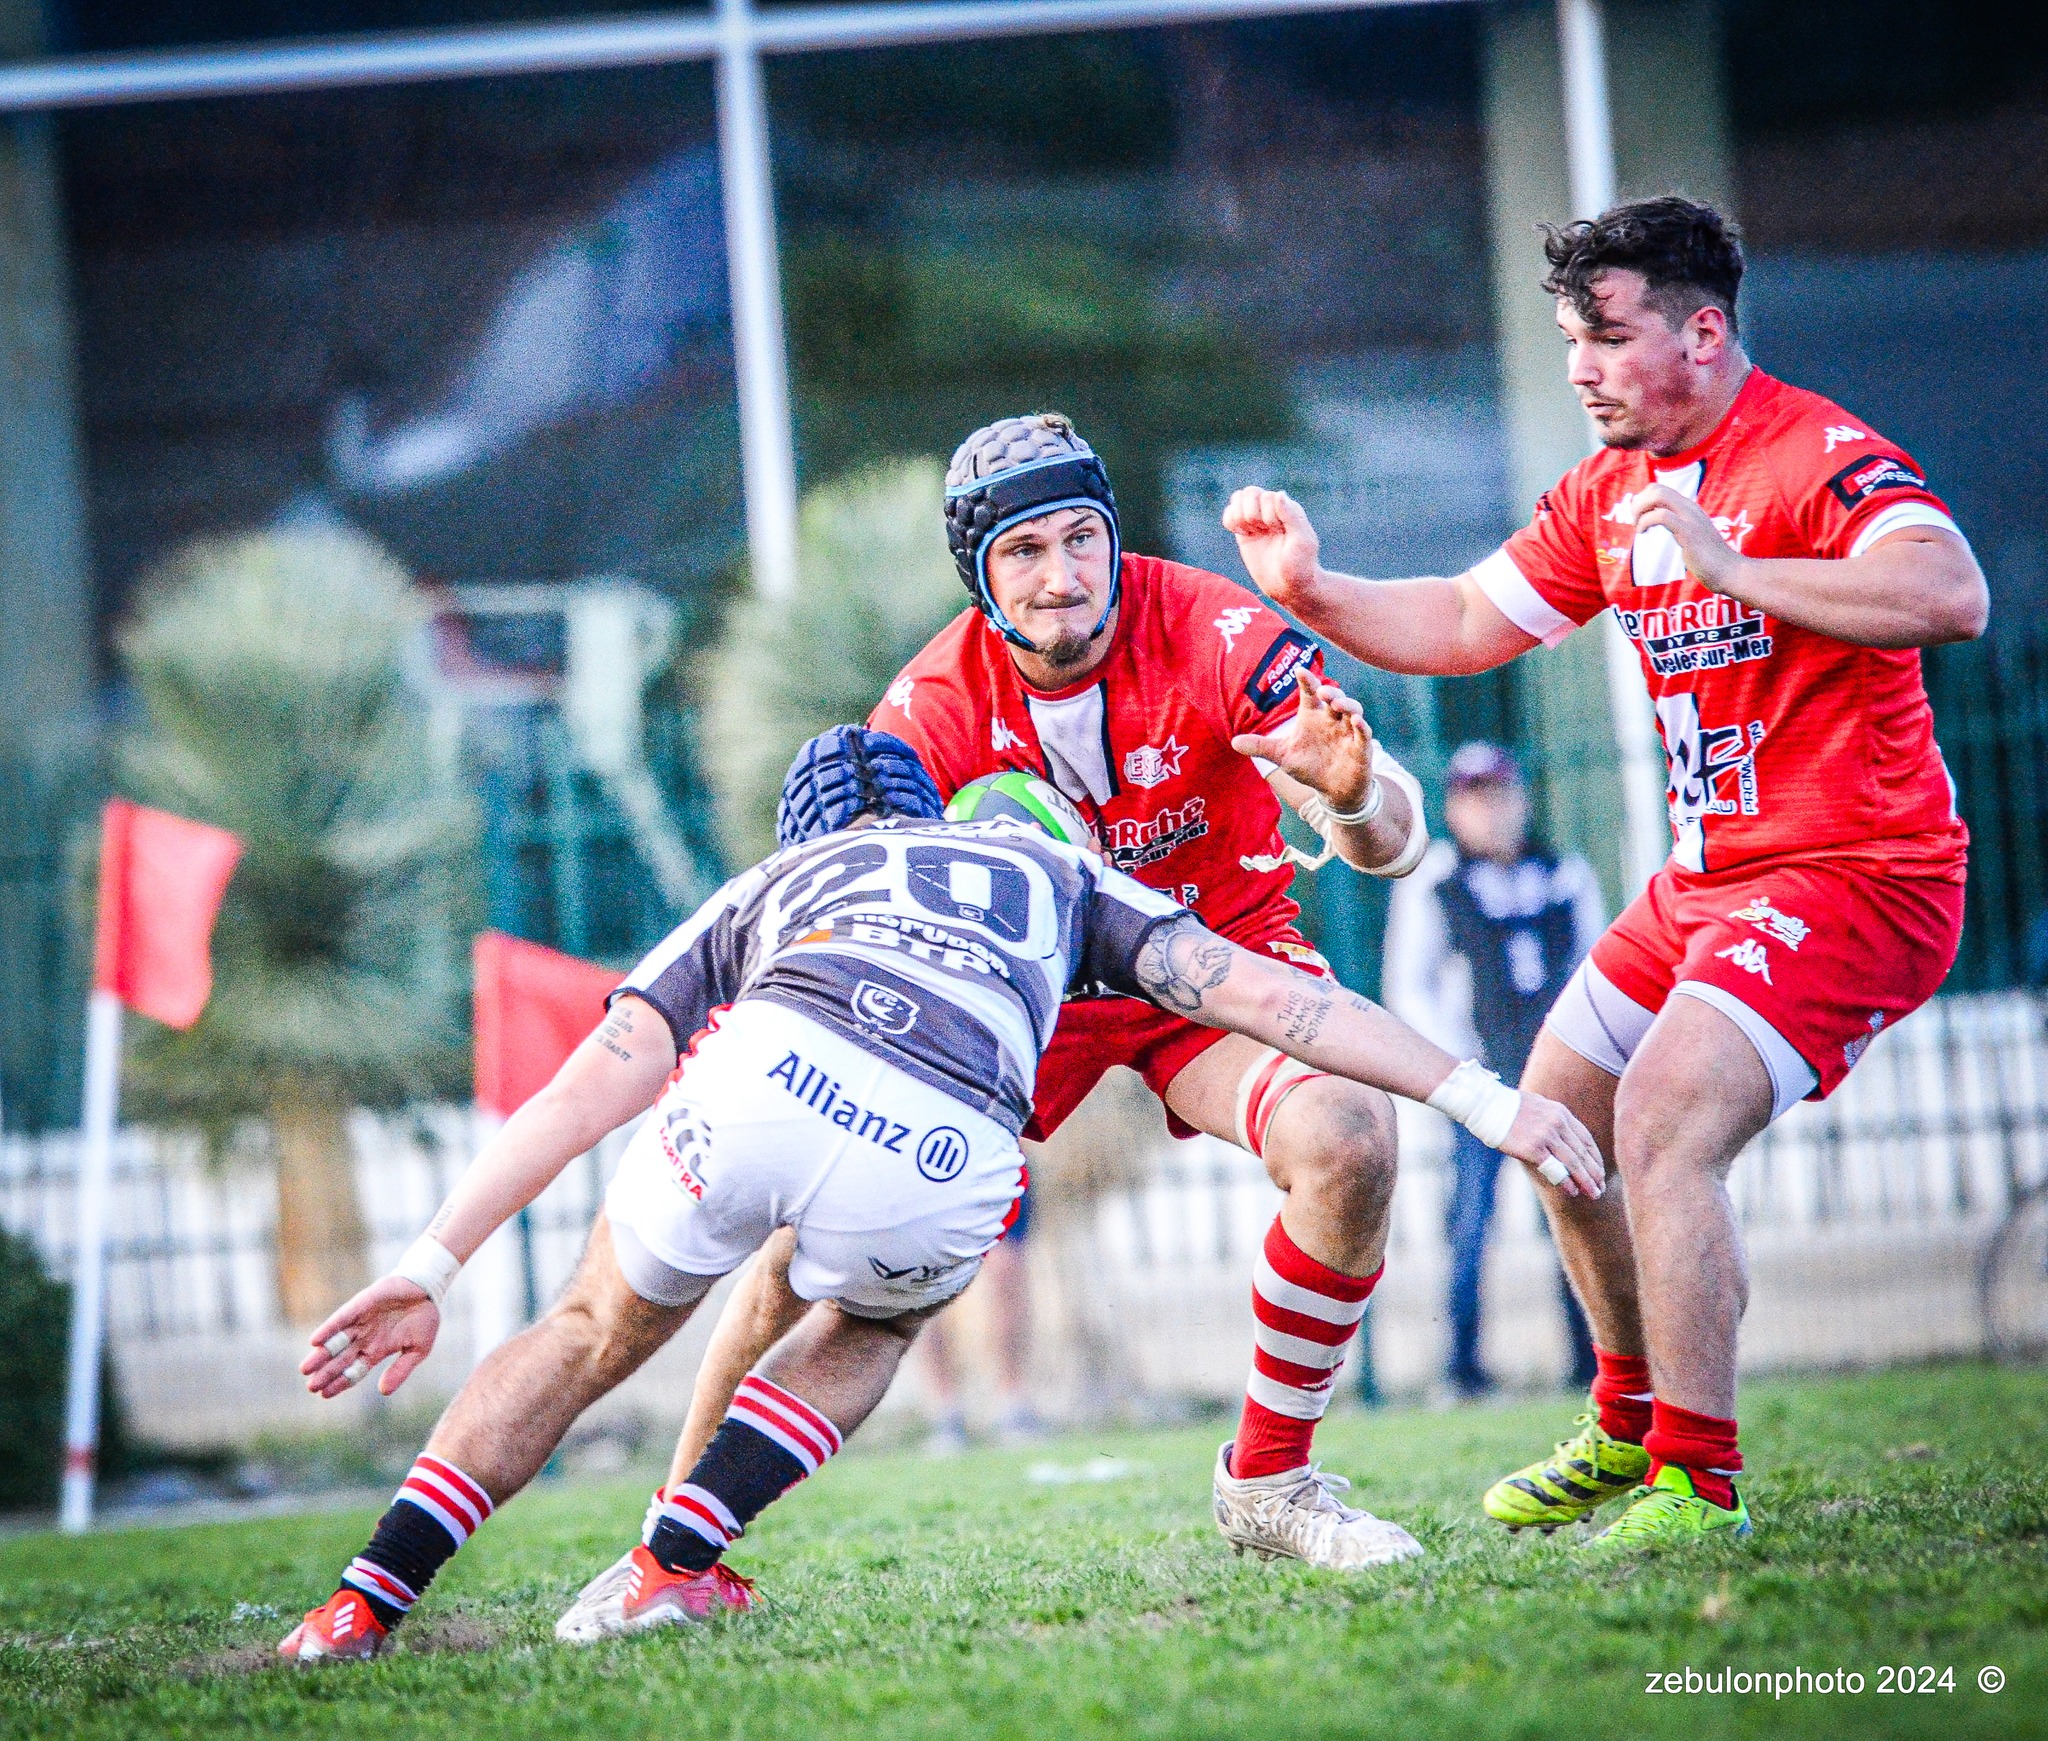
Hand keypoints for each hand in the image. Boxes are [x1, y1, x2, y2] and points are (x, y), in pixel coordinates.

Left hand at [300, 1275, 441, 1399]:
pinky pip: (341, 1318)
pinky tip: (315, 1341)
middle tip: (311, 1387)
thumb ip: (401, 1369)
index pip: (354, 1370)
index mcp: (377, 1350)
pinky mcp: (360, 1305)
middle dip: (326, 1373)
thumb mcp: (418, 1349)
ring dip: (321, 1355)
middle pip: (340, 1359)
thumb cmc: (424, 1319)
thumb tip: (383, 1392)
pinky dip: (328, 1329)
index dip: (340, 1382)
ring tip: (305, 1369)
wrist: (429, 1290)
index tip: (325, 1395)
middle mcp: (364, 1338)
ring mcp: (360, 1322)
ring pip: (336, 1342)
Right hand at [1223, 486, 1322, 610]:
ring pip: (1237, 499)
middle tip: (1263, 531)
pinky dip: (1230, 522)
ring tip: (1252, 533)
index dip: (1269, 515)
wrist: (1288, 587)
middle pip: (1249, 492)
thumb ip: (1291, 516)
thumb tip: (1278, 494)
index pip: (1267, 497)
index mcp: (1288, 508)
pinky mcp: (1244, 531)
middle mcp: (1272, 509)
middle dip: (1252, 514)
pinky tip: (1242, 535)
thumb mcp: (1302, 542)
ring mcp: (1257, 519)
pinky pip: (1229, 514)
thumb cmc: (1300, 566)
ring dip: (1241, 517)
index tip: (1278, 533)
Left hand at [1232, 668, 1373, 809]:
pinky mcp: (1361, 747)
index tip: (1299, 670)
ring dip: (1347, 705)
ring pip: (1353, 710)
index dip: (1307, 681)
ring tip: (1337, 704)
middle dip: (1331, 692)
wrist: (1332, 791)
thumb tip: (1233, 742)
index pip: (1310, 693)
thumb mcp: (1282, 756)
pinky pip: (1364, 734)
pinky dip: (1362, 727)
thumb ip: (1261, 746)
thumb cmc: (1309, 767)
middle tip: (1322, 690)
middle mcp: (1332, 720)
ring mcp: (1348, 732)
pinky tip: (1356, 722)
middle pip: (1334, 698)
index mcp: (1313, 716)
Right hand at [1497, 1092, 1605, 1198]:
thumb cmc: (1507, 1106)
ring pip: (1573, 1162)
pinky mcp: (1533, 1148)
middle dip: (1594, 1173)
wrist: (1485, 1104)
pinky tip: (1572, 1191)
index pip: (1586, 1140)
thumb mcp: (1539, 1105)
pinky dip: (1566, 1182)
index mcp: (1561, 1113)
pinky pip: (1555, 1169)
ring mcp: (1546, 1135)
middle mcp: (1557, 1123)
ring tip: (1593, 1194)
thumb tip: (1563, 1135)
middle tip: (1600, 1188)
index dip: (1595, 1158)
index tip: (1600, 1172)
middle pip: (1582, 1153)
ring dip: (1585, 1181)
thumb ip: (1554, 1119)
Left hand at [1629, 484, 1745, 593]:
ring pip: (1658, 496)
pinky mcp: (1688, 532)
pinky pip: (1662, 516)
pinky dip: (1645, 521)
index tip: (1639, 519)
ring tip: (1638, 528)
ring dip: (1639, 510)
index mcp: (1689, 508)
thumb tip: (1664, 525)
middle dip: (1637, 503)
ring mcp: (1690, 518)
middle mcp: (1690, 508)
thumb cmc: (1709, 559)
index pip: (1660, 489)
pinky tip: (1643, 533)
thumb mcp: (1692, 536)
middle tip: (1635, 523)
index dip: (1643, 500)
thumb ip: (1679, 526)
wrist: (1729, 571)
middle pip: (1656, 488)